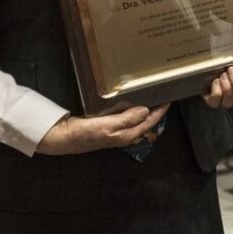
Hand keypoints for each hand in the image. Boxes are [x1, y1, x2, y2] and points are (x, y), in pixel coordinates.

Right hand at [36, 104, 169, 155]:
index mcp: (127, 135)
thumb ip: (127, 119)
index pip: (149, 122)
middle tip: (162, 95)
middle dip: (156, 110)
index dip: (160, 111)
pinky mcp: (108, 127)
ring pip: (137, 120)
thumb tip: (145, 110)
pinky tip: (132, 102)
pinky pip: (126, 117)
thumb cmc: (85, 133)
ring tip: (152, 97)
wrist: (63, 138)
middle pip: (145, 122)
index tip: (169, 98)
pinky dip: (133, 109)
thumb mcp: (107, 126)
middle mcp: (124, 134)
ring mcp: (116, 131)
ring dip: (145, 109)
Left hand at [202, 65, 232, 108]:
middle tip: (230, 70)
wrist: (212, 68)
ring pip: (229, 100)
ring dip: (226, 85)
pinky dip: (216, 89)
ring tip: (222, 75)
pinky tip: (215, 81)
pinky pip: (216, 100)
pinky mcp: (213, 102)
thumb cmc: (229, 68)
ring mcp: (226, 102)